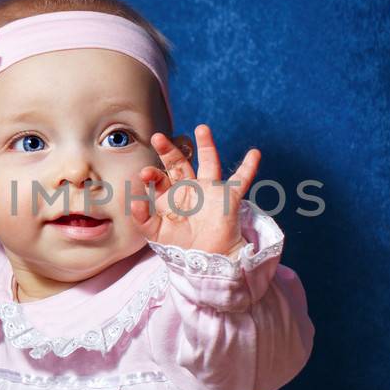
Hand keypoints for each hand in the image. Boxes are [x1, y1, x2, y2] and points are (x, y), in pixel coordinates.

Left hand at [131, 124, 259, 259]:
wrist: (207, 261)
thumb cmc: (180, 246)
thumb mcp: (155, 233)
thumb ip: (142, 217)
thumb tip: (134, 200)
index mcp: (171, 195)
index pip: (160, 178)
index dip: (152, 175)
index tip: (145, 173)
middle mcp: (189, 188)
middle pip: (179, 164)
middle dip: (168, 151)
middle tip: (157, 138)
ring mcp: (209, 191)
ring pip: (209, 162)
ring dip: (206, 145)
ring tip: (202, 128)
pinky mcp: (228, 198)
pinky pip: (241, 180)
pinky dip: (249, 167)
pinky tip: (254, 153)